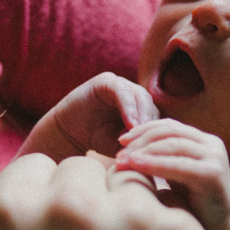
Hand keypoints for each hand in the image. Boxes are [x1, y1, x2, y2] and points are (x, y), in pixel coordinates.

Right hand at [37, 72, 159, 159]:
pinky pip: (121, 90)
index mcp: (141, 106)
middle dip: (150, 122)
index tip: (156, 148)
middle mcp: (133, 93)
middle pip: (151, 104)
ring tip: (140, 132)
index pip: (156, 115)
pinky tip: (130, 123)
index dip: (157, 131)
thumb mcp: (124, 144)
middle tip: (149, 139)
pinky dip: (128, 106)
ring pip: (140, 95)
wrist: (69, 133)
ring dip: (141, 115)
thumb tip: (160, 148)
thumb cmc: (98, 140)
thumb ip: (140, 142)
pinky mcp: (106, 81)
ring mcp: (120, 85)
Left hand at [116, 118, 229, 229]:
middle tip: (119, 152)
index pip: (169, 126)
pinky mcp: (213, 174)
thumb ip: (162, 159)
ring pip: (172, 144)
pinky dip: (154, 163)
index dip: (143, 130)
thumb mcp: (177, 176)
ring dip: (143, 151)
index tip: (121, 141)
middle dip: (141, 140)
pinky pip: (177, 164)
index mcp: (204, 142)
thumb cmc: (195, 209)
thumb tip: (129, 149)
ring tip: (122, 160)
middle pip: (169, 132)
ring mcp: (214, 158)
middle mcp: (212, 145)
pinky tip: (135, 166)